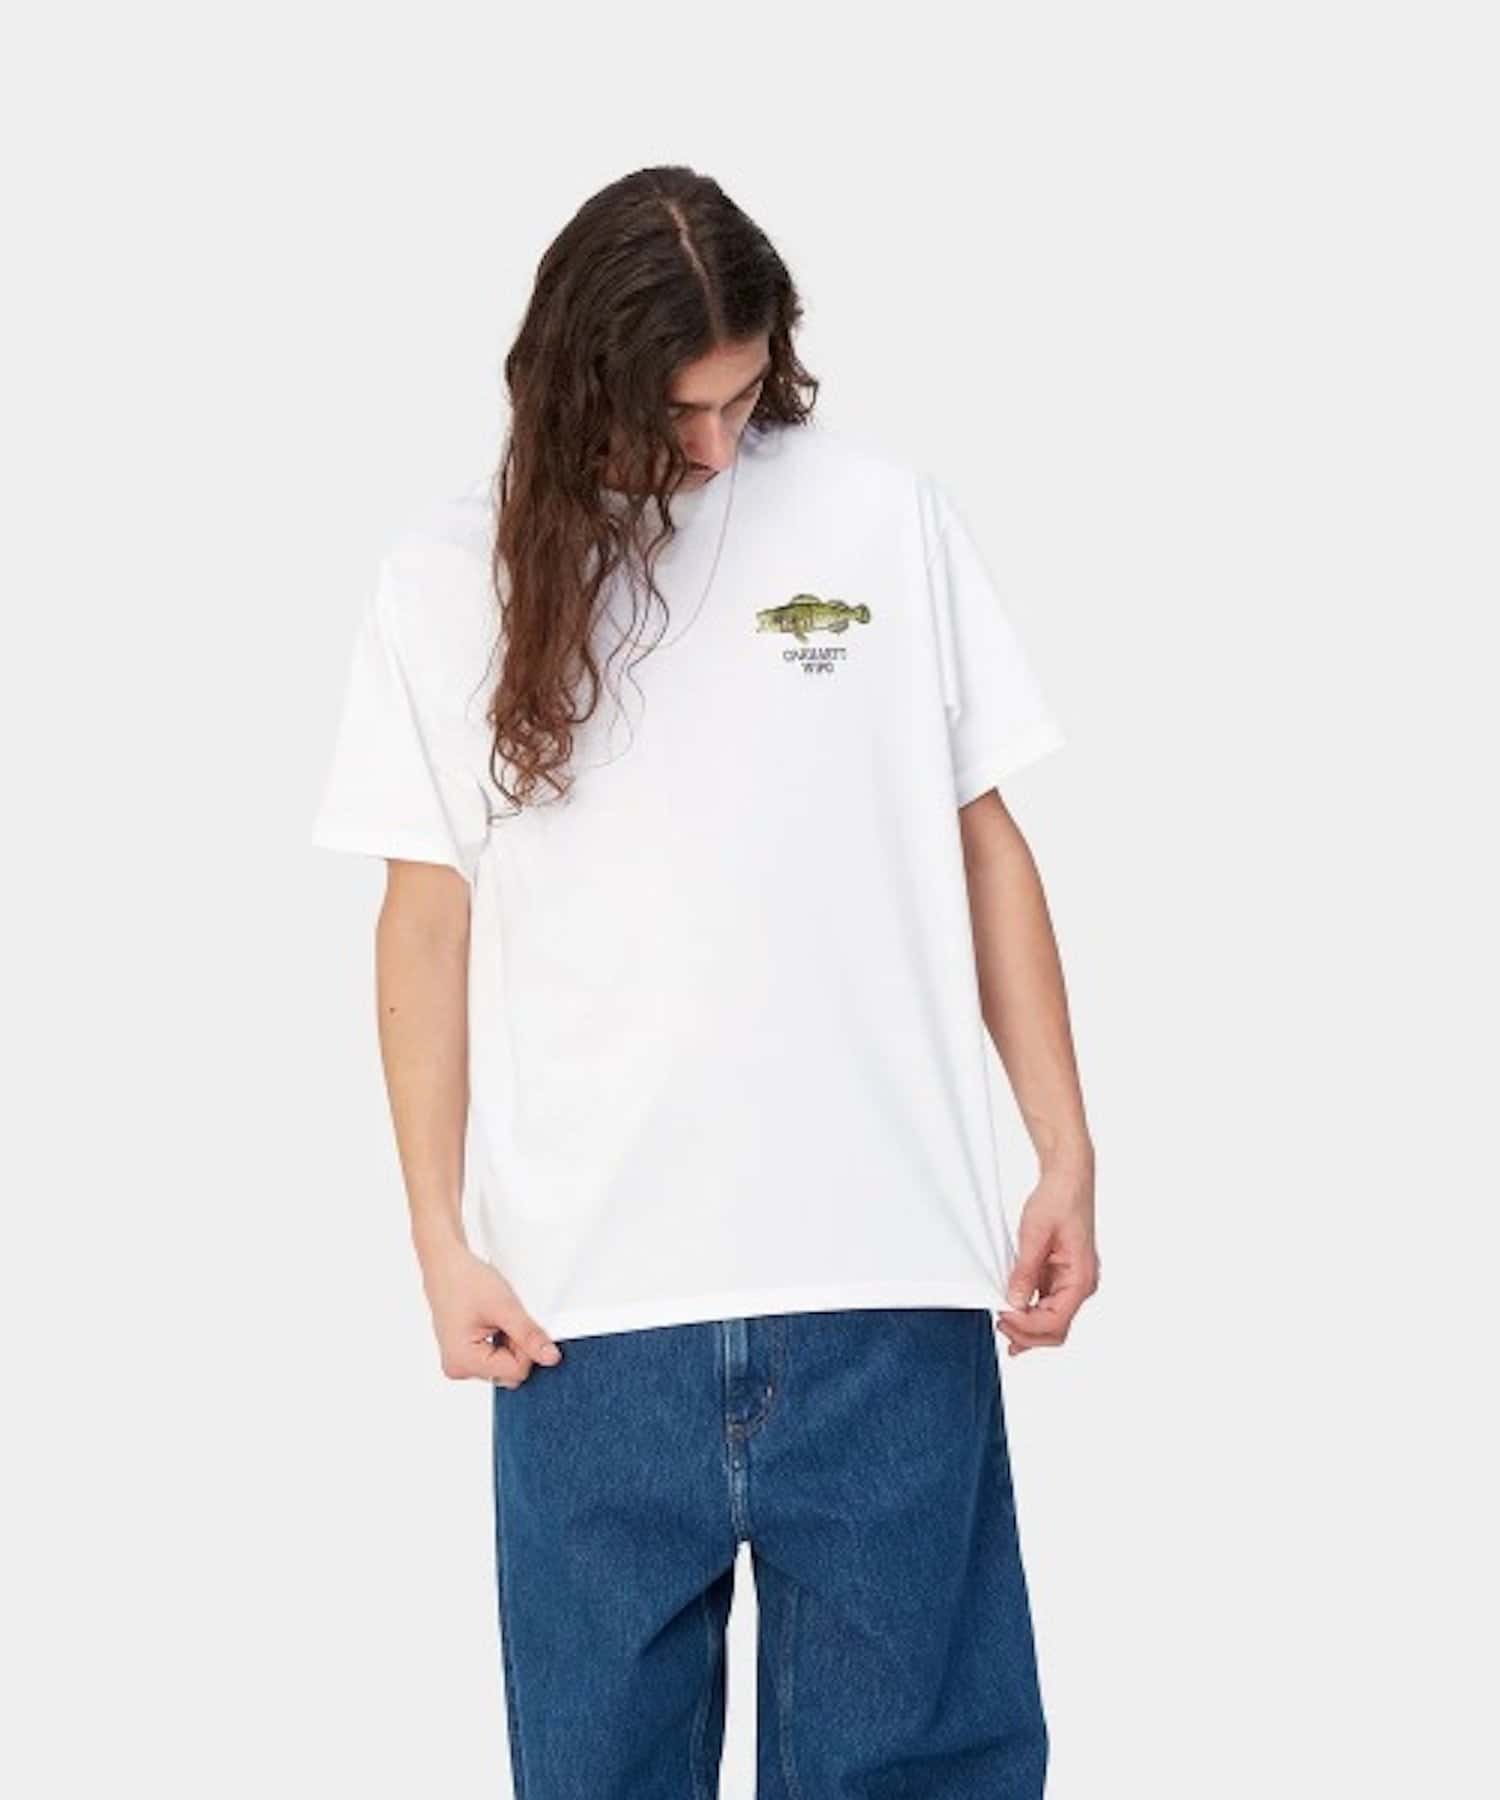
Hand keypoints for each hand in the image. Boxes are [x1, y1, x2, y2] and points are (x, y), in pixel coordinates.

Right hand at [418, 1242, 562, 1386]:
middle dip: (518, 1347)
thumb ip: (529, 1336)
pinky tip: (492, 1323)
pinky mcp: (463, 1356)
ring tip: (497, 1319)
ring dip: (510, 1343)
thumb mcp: (505, 1307)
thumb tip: (551, 1358)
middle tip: (507, 1319)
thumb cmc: (466, 1281)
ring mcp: (460, 1363)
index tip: (518, 1323)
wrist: (446, 1265)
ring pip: (504, 1366)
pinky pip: (494, 1359)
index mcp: (464, 1362)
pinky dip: (501, 1342)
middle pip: (510, 1373)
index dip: (526, 1347)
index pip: (516, 1372)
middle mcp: (458, 1369)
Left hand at [995, 1163, 1098, 1356]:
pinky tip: (1013, 1319)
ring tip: (1002, 1324)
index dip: (1027, 1326)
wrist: (1068, 1179)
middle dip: (1028, 1334)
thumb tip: (1015, 1301)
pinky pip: (1046, 1306)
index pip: (1056, 1321)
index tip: (1002, 1316)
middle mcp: (1081, 1285)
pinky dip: (1030, 1316)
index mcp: (1081, 1278)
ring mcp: (1071, 1283)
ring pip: (1052, 1322)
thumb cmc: (1059, 1200)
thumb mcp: (1035, 1234)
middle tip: (999, 1324)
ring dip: (1028, 1329)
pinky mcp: (1059, 1277)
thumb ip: (1025, 1271)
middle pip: (1056, 1330)